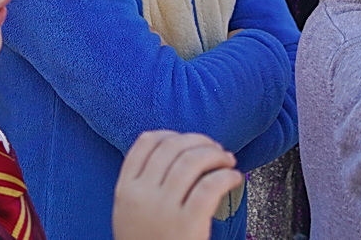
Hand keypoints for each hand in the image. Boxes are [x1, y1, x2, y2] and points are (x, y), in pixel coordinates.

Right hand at [112, 131, 243, 239]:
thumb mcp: (130, 213)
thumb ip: (142, 184)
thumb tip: (174, 150)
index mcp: (126, 190)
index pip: (147, 142)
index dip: (172, 135)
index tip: (188, 141)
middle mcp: (142, 195)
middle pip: (173, 147)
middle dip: (199, 141)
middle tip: (215, 149)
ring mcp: (164, 210)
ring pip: (193, 161)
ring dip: (216, 155)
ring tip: (227, 161)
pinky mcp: (188, 225)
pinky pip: (210, 186)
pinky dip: (226, 176)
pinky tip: (234, 178)